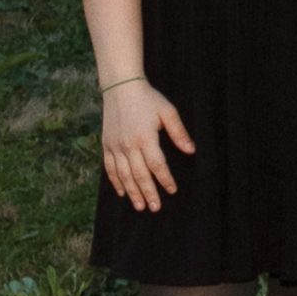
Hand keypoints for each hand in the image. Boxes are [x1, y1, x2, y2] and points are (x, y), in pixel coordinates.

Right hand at [100, 79, 193, 211]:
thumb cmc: (148, 99)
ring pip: (123, 175)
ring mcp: (115, 146)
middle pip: (139, 174)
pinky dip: (115, 181)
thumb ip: (179, 133)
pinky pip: (109, 167)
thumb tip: (191, 150)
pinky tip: (122, 192)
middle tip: (155, 208)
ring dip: (132, 192)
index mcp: (145, 137)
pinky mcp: (106, 144)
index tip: (172, 190)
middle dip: (148, 193)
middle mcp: (128, 144)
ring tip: (140, 206)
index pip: (157, 165)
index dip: (165, 179)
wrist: (120, 87)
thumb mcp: (168, 112)